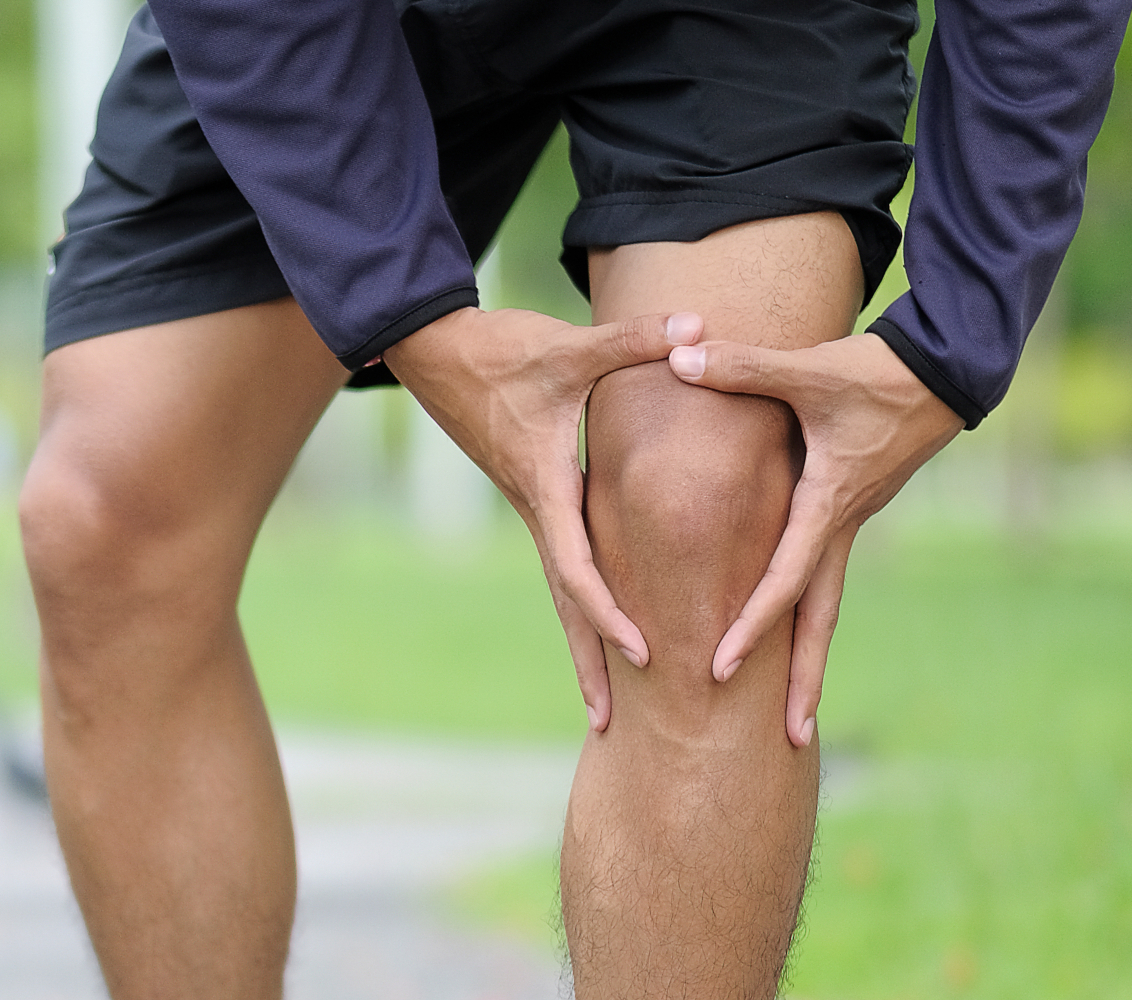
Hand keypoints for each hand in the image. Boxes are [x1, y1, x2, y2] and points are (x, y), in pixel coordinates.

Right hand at [385, 306, 701, 731]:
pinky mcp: (531, 491)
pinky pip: (561, 559)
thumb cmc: (498, 349)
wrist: (432, 346)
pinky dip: (581, 598)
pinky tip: (602, 613)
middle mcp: (536, 509)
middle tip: (613, 724)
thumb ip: (635, 341)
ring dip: (583, 641)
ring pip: (560, 588)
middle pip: (566, 603)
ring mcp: (531, 505)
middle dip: (589, 662)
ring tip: (604, 699)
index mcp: (545, 489)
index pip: (578, 570)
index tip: (644, 654)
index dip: (611, 614)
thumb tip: (699, 331)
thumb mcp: (568, 346)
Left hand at [667, 333, 963, 746]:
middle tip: (789, 741)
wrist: (948, 366)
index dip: (752, 624)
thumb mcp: (809, 368)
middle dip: (802, 680)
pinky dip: (806, 611)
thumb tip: (677, 354)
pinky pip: (823, 574)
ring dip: (809, 656)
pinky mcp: (851, 507)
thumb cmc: (879, 370)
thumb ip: (742, 367)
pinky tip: (788, 631)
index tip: (719, 668)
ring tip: (796, 712)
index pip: (785, 580)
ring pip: (826, 602)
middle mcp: (842, 526)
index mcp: (828, 506)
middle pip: (819, 620)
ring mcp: (851, 521)